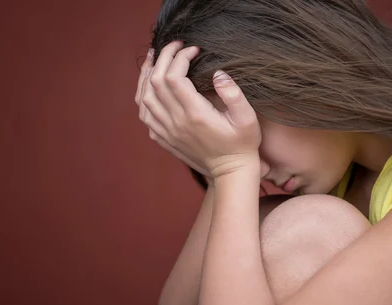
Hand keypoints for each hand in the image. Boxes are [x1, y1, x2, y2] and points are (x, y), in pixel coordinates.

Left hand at [138, 41, 261, 179]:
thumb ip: (234, 94)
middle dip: (162, 58)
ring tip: (155, 59)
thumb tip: (218, 73)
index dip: (180, 57)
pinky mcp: (164, 139)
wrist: (230, 172)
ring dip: (147, 75)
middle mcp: (176, 123)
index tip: (193, 49)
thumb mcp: (248, 118)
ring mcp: (167, 132)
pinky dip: (143, 95)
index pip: (175, 77)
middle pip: (156, 82)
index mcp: (195, 115)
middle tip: (174, 45)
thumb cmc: (242, 144)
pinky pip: (144, 114)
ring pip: (144, 98)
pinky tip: (150, 85)